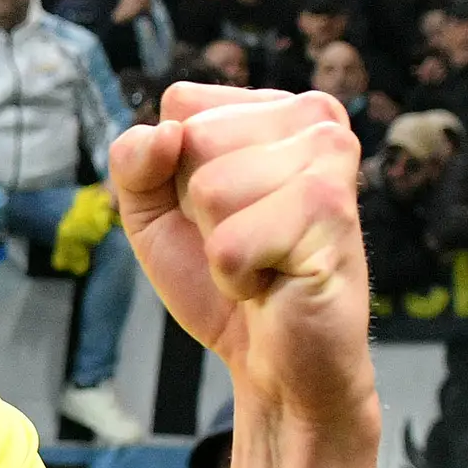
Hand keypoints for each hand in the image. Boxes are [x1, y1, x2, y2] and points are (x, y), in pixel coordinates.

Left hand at [107, 87, 370, 435]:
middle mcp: (314, 119)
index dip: (174, 171)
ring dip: (221, 246)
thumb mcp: (153, 213)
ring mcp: (330, 160)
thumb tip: (164, 134)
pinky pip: (230, 244)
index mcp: (276, 107)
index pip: (182, 105)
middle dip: (198, 210)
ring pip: (210, 190)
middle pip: (194, 140)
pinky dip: (235, 277)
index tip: (220, 210)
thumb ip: (134, 162)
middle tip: (248, 240)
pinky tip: (275, 281)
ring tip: (264, 259)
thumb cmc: (225, 280)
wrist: (278, 362)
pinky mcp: (333, 211)